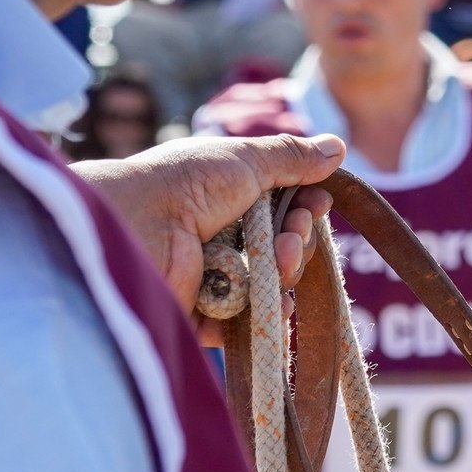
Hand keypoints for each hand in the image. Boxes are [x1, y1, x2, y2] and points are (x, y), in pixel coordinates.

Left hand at [76, 133, 343, 341]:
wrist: (134, 225)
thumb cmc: (185, 184)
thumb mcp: (244, 160)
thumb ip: (291, 157)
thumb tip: (337, 147)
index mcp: (229, 196)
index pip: (285, 209)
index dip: (307, 210)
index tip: (316, 206)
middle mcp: (222, 235)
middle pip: (285, 249)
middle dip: (299, 242)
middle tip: (290, 235)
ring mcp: (213, 276)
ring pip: (272, 285)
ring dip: (285, 273)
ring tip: (278, 263)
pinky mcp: (202, 315)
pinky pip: (245, 324)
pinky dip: (265, 316)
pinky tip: (277, 305)